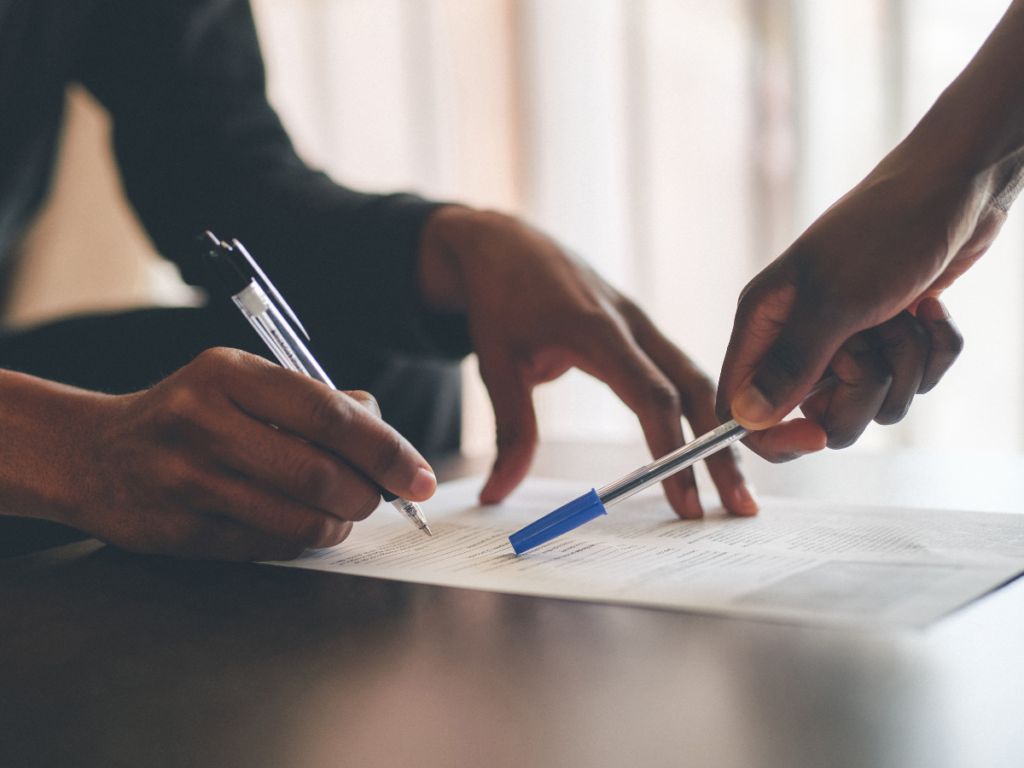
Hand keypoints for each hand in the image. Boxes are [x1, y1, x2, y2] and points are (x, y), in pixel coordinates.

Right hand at [4, 348, 435, 559]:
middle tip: (384, 496)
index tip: (420, 474)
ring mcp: (189, 480)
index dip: (386, 448)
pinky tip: (308, 524)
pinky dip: (306, 540)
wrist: (91, 455)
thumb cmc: (185, 414)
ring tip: (348, 511)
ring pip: (300, 517)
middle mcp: (204, 422)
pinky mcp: (183, 531)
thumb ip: (312, 399)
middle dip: (370, 493)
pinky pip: (271, 545)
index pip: (328, 412)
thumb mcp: (239, 382)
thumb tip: (381, 421)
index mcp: (228, 374)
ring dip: (342, 522)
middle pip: (321, 472)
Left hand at [419, 206, 756, 518]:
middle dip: (719, 451)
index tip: (685, 501)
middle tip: (740, 507)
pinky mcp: (643, 328)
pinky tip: (716, 444)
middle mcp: (631, 324)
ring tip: (737, 488)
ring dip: (720, 432)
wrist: (505, 244)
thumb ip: (509, 430)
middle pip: (694, 389)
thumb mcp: (496, 364)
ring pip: (698, 378)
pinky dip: (705, 408)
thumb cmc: (499, 299)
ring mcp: (642, 323)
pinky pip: (683, 368)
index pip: (651, 395)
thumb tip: (496, 494)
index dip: (672, 449)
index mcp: (596, 330)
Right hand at [716, 150, 1001, 460]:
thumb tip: (747, 418)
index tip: (816, 435)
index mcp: (765, 323)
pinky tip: (929, 312)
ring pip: (873, 402)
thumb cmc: (885, 229)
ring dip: (904, 367)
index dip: (773, 433)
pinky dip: (933, 353)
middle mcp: (800, 335)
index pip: (742, 405)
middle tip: (870, 348)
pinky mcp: (891, 335)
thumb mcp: (833, 301)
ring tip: (904, 317)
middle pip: (818, 414)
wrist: (958, 183)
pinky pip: (914, 380)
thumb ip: (790, 365)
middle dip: (861, 393)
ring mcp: (848, 337)